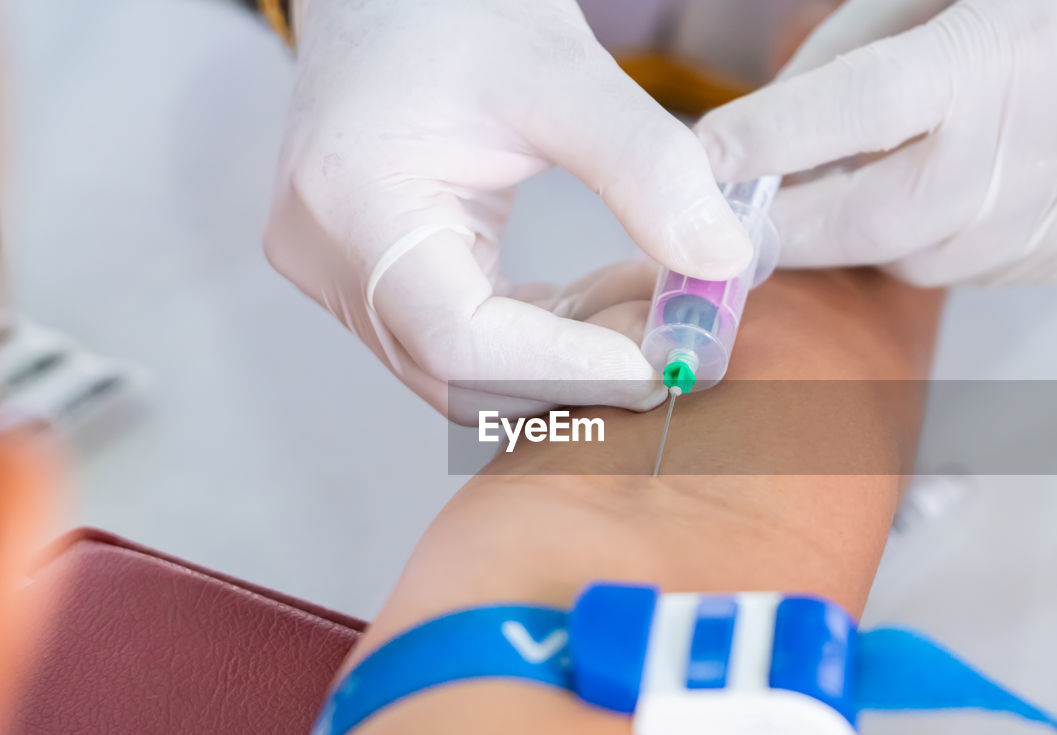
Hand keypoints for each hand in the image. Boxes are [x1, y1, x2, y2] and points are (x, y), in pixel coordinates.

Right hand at [265, 0, 753, 417]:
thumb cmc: (455, 6)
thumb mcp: (562, 74)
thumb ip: (647, 168)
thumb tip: (722, 263)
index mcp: (353, 209)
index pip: (460, 342)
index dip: (571, 368)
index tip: (664, 361)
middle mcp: (334, 263)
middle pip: (464, 376)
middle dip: (581, 371)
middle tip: (678, 341)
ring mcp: (352, 278)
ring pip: (475, 370)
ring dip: (576, 354)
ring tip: (658, 301)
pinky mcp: (390, 278)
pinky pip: (477, 338)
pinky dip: (555, 331)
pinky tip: (621, 291)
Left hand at [696, 0, 1056, 285]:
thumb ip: (854, 51)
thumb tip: (764, 125)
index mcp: (1002, 56)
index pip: (861, 107)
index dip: (772, 139)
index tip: (702, 159)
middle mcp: (1029, 151)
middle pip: (867, 221)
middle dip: (785, 228)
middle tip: (728, 222)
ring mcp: (1054, 221)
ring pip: (907, 259)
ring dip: (856, 236)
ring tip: (848, 188)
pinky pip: (958, 272)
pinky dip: (921, 244)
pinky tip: (935, 199)